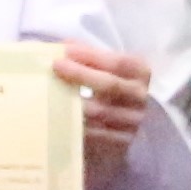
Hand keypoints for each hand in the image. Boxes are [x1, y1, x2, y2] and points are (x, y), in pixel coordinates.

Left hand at [57, 39, 154, 178]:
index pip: (119, 62)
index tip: (65, 50)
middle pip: (110, 85)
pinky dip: (75, 125)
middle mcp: (140, 97)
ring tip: (50, 92)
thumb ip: (88, 57)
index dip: (92, 55)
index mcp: (140, 72)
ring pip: (100, 112)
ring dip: (73, 101)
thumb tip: (59, 46)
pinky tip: (57, 117)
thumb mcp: (104, 69)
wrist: (119, 125)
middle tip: (55, 66)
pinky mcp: (121, 143)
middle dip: (80, 74)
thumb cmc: (107, 88)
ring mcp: (132, 122)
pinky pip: (95, 134)